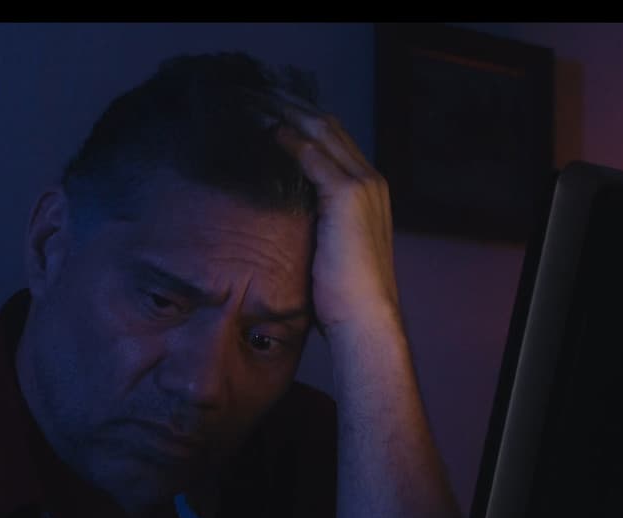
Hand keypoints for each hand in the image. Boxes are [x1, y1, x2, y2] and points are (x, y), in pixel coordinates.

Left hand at [269, 89, 399, 334]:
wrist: (367, 318)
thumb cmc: (346, 297)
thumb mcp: (333, 251)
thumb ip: (318, 225)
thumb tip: (285, 222)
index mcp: (371, 191)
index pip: (335, 140)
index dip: (302, 120)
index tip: (269, 110)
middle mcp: (371, 180)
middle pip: (327, 125)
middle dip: (290, 105)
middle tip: (253, 95)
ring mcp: (362, 184)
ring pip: (319, 130)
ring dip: (284, 111)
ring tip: (251, 102)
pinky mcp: (347, 195)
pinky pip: (311, 153)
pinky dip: (286, 136)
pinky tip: (262, 130)